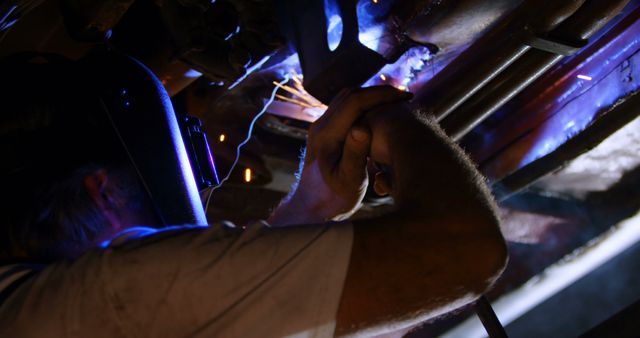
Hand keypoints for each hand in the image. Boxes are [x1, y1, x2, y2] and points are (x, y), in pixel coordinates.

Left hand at [268, 86, 411, 225]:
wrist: (313, 208)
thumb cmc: (334, 199)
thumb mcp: (349, 180)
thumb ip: (355, 154)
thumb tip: (363, 127)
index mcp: (325, 135)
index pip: (355, 102)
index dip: (382, 96)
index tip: (405, 98)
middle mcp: (320, 126)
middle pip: (351, 95)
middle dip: (379, 93)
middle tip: (406, 98)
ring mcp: (320, 127)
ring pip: (347, 99)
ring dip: (372, 97)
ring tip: (397, 103)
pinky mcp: (325, 131)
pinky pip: (345, 109)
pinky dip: (365, 105)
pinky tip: (382, 114)